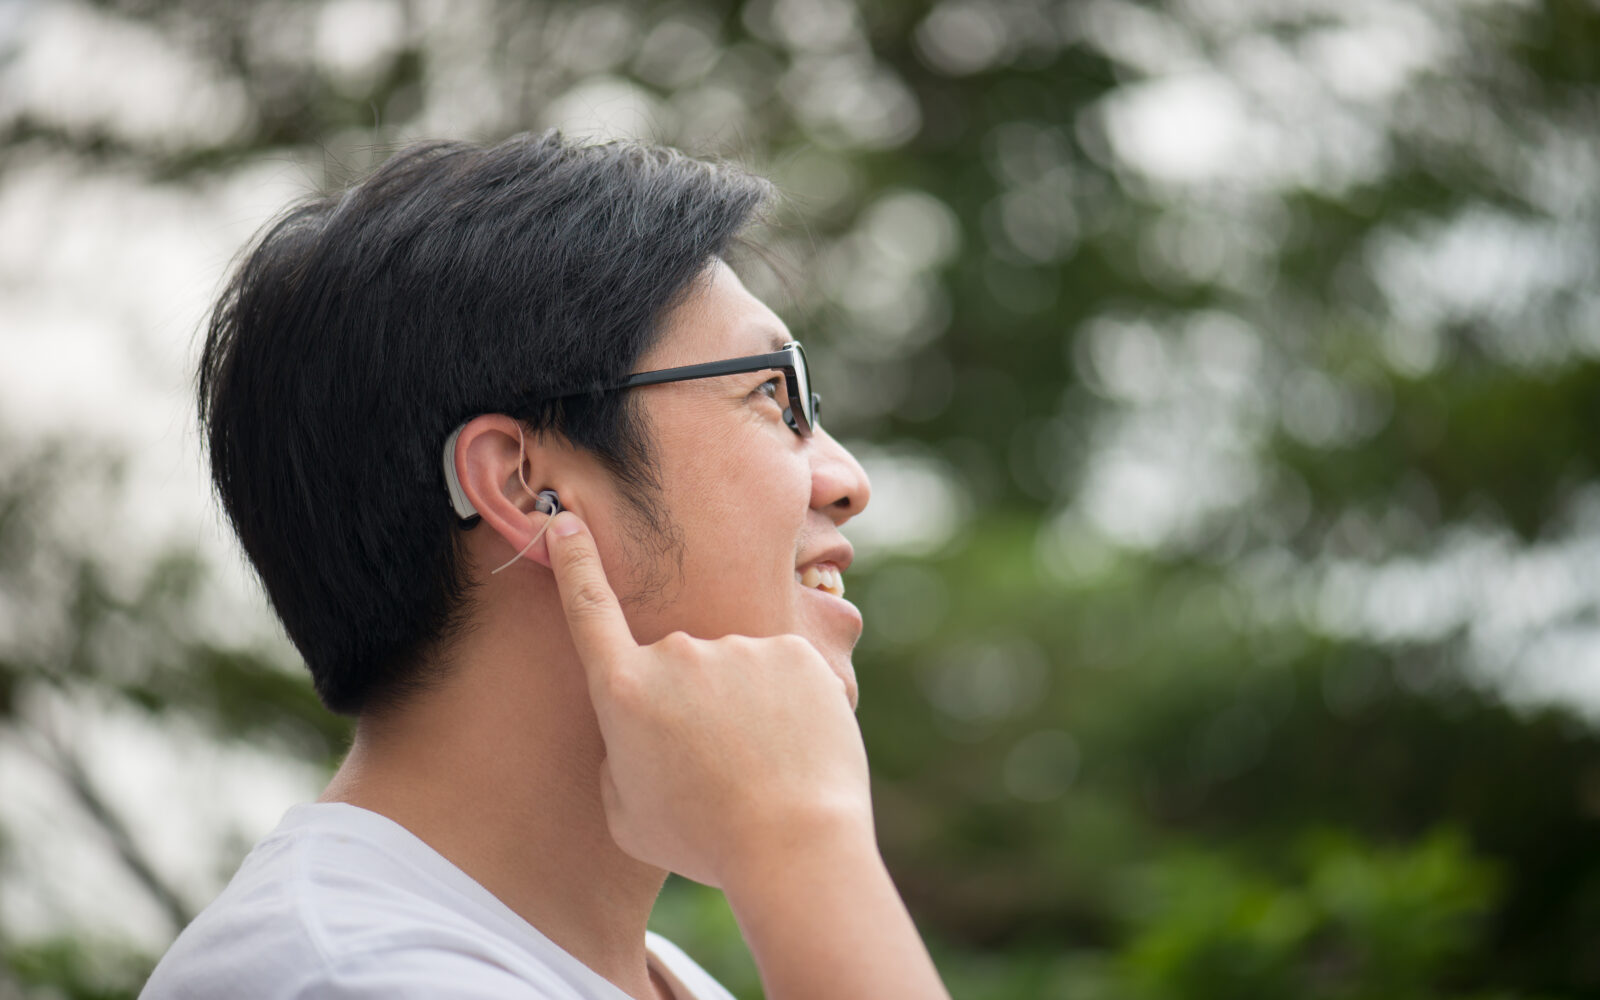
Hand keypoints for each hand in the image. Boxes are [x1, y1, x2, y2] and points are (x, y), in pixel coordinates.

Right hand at [544, 511, 873, 887]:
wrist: (793, 844)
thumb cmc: (704, 841)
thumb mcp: (626, 814)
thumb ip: (620, 756)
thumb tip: (636, 729)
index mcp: (623, 690)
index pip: (588, 607)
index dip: (573, 561)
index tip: (563, 520)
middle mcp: (676, 654)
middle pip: (679, 669)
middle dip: (693, 706)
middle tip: (717, 769)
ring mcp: (737, 647)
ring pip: (735, 671)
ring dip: (744, 708)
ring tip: (761, 767)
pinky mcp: (792, 650)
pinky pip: (782, 671)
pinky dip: (788, 704)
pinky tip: (794, 747)